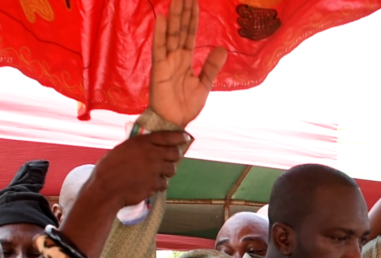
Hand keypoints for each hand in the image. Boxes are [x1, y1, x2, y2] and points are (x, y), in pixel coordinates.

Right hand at [88, 132, 188, 207]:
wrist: (106, 189)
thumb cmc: (108, 168)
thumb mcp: (122, 149)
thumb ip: (137, 146)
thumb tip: (148, 146)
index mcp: (142, 142)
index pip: (168, 136)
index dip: (179, 136)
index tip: (186, 137)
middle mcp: (152, 155)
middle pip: (175, 154)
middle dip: (174, 156)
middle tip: (170, 159)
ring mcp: (155, 170)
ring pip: (172, 170)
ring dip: (166, 172)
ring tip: (156, 173)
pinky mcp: (155, 184)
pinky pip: (164, 183)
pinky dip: (158, 184)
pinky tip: (149, 184)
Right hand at [149, 0, 227, 126]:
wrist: (174, 122)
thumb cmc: (185, 105)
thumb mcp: (204, 84)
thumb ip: (211, 67)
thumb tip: (222, 48)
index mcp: (185, 59)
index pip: (190, 33)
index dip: (192, 18)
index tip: (194, 1)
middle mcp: (175, 57)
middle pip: (180, 29)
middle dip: (182, 11)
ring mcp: (166, 61)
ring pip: (170, 34)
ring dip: (173, 16)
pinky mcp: (158, 69)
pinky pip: (159, 49)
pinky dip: (160, 34)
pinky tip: (161, 18)